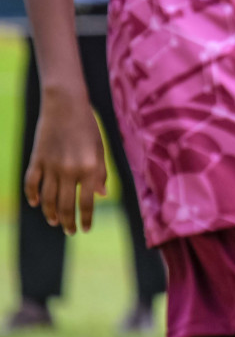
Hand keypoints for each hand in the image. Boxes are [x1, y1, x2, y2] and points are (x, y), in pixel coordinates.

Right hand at [24, 86, 106, 233]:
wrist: (65, 105)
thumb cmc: (88, 127)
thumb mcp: (100, 148)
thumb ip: (100, 172)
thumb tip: (101, 195)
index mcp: (89, 168)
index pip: (86, 202)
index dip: (85, 218)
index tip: (85, 229)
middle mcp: (69, 170)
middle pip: (65, 204)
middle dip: (68, 221)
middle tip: (70, 230)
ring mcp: (51, 165)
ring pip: (47, 198)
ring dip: (50, 213)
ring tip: (55, 221)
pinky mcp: (37, 159)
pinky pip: (31, 183)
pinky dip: (32, 195)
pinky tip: (35, 203)